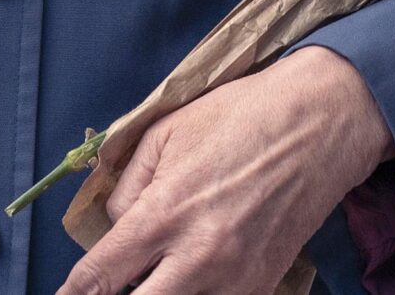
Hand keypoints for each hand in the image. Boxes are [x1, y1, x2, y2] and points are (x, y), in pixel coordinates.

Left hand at [54, 45, 394, 294]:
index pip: (101, 274)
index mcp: (164, 213)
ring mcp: (234, 278)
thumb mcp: (164, 132)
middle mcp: (196, 256)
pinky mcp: (263, 284)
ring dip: (159, 294)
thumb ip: (127, 184)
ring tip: (152, 277)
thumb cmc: (238, 117)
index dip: (76, 293)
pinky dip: (199, 294)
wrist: (318, 124)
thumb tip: (116, 224)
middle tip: (107, 290)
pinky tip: (189, 278)